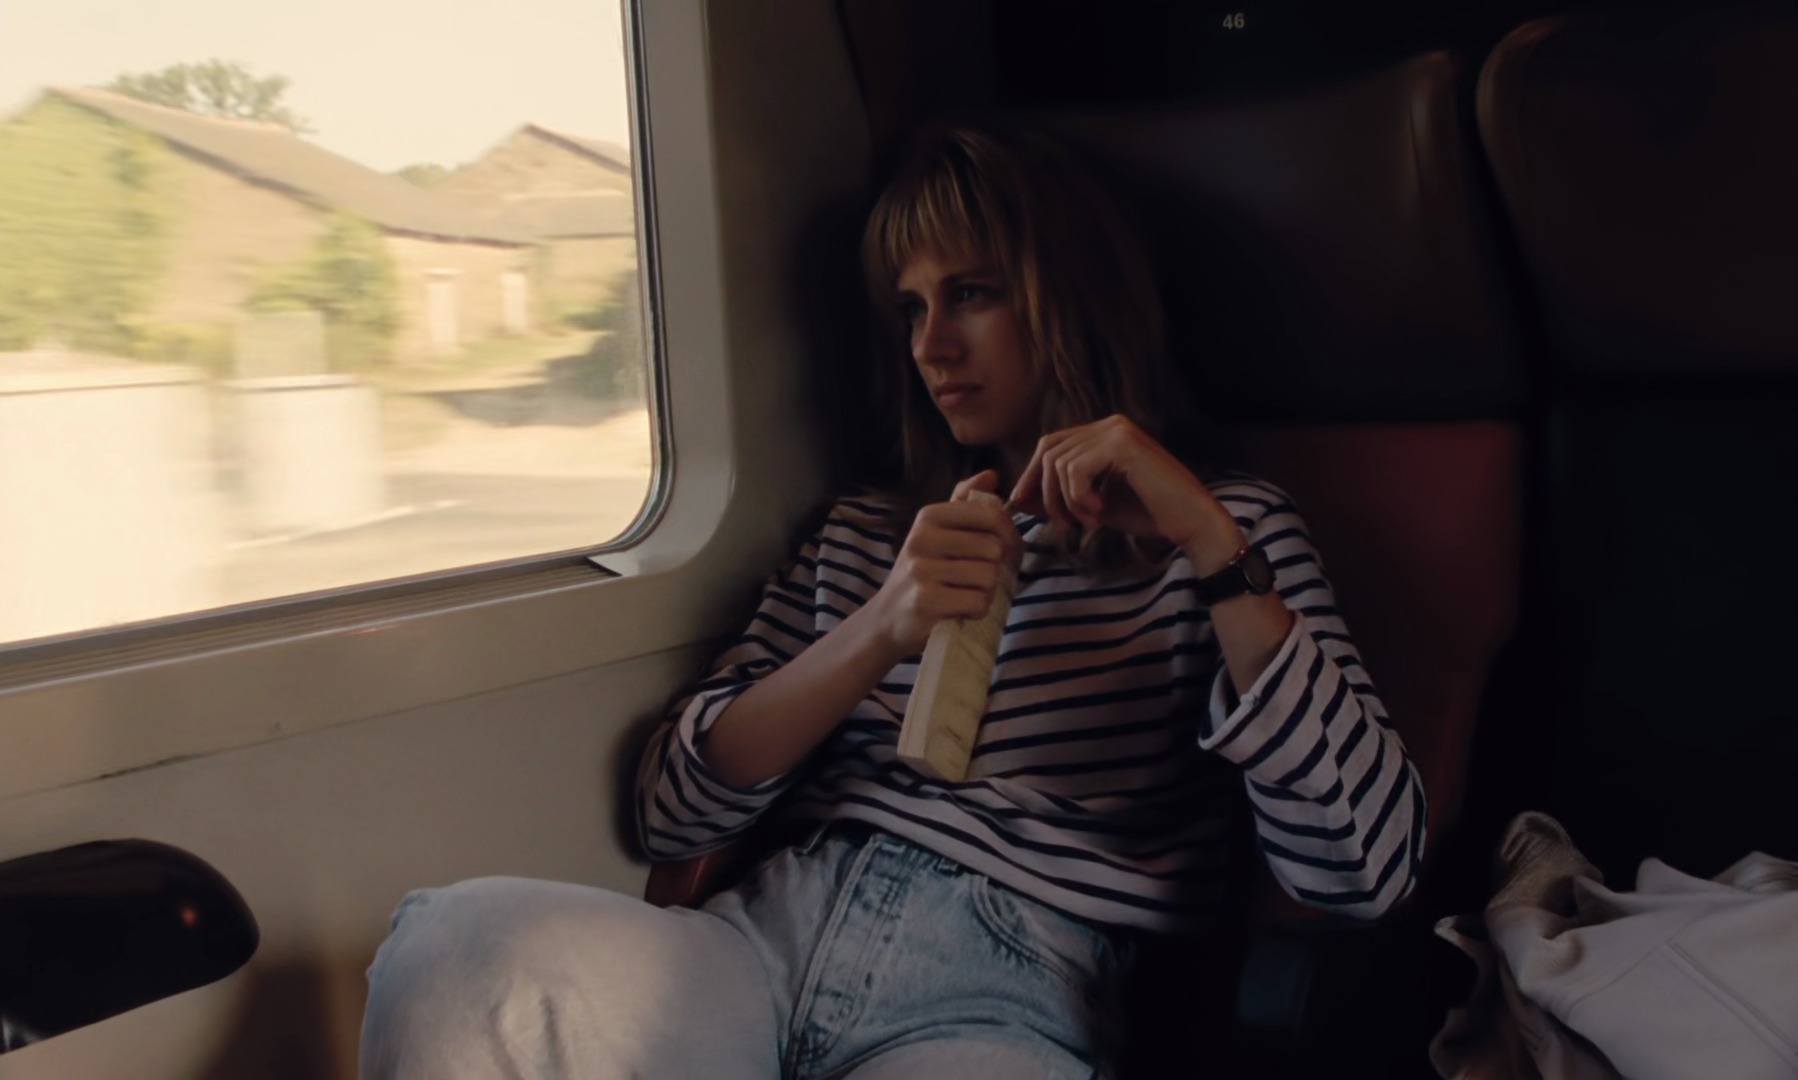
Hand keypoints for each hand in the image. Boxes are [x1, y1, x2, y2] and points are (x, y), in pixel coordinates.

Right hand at [866, 470, 1020, 657]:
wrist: (889, 618)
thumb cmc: (924, 572)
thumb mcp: (939, 532)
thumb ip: (965, 502)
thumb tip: (992, 474)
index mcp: (929, 515)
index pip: (992, 514)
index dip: (1008, 536)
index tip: (998, 551)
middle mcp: (922, 538)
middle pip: (994, 549)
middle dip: (995, 568)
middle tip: (977, 579)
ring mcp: (921, 570)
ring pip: (989, 577)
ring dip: (986, 592)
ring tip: (965, 593)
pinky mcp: (925, 601)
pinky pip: (978, 603)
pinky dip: (976, 611)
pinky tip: (960, 610)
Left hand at [1009, 415, 1239, 560]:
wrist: (1190, 523)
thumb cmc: (1148, 515)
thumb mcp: (1092, 507)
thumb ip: (1058, 499)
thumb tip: (1017, 499)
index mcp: (1104, 433)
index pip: (1051, 445)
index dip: (1032, 475)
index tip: (1023, 505)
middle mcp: (1110, 424)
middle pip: (1049, 450)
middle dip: (1045, 491)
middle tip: (1062, 524)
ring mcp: (1117, 430)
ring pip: (1060, 463)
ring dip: (1067, 502)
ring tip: (1089, 523)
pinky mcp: (1123, 444)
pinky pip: (1076, 470)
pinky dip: (1079, 498)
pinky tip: (1099, 513)